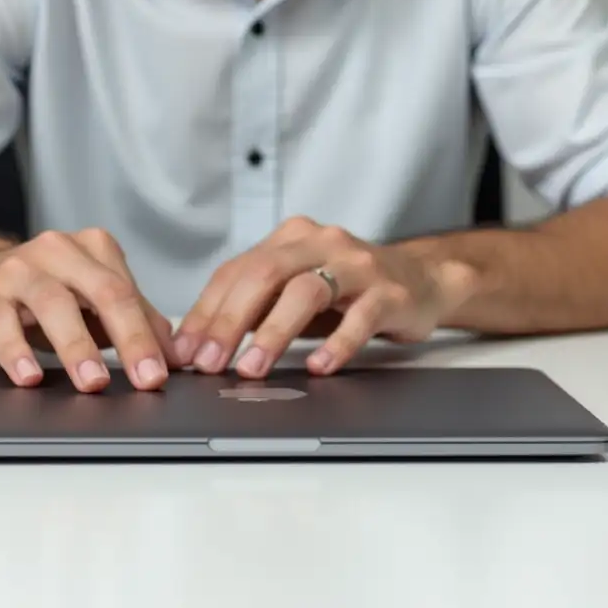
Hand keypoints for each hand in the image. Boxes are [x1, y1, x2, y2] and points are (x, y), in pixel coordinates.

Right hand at [0, 229, 177, 391]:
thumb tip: (178, 356)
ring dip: (77, 345)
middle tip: (147, 379)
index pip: (129, 292)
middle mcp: (58, 250)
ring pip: (53, 303)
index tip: (165, 372)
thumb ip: (136, 320)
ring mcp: (18, 269)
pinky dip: (17, 352)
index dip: (150, 334)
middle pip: (102, 291)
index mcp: (93, 249)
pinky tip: (30, 377)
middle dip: (129, 338)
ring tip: (94, 382)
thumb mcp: (91, 303)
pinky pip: (1, 323)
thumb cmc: (41, 295)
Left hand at [174, 217, 476, 376]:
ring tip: (252, 369)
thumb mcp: (296, 289)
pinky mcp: (389, 292)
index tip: (186, 350)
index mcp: (289, 239)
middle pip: (264, 275)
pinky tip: (318, 367)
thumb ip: (256, 307)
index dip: (206, 311)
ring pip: (306, 291)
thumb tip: (201, 346)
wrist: (421, 280)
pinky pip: (359, 317)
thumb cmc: (347, 289)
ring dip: (273, 333)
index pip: (236, 271)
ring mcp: (357, 265)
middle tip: (210, 363)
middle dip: (230, 322)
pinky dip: (336, 344)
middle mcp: (320, 243)